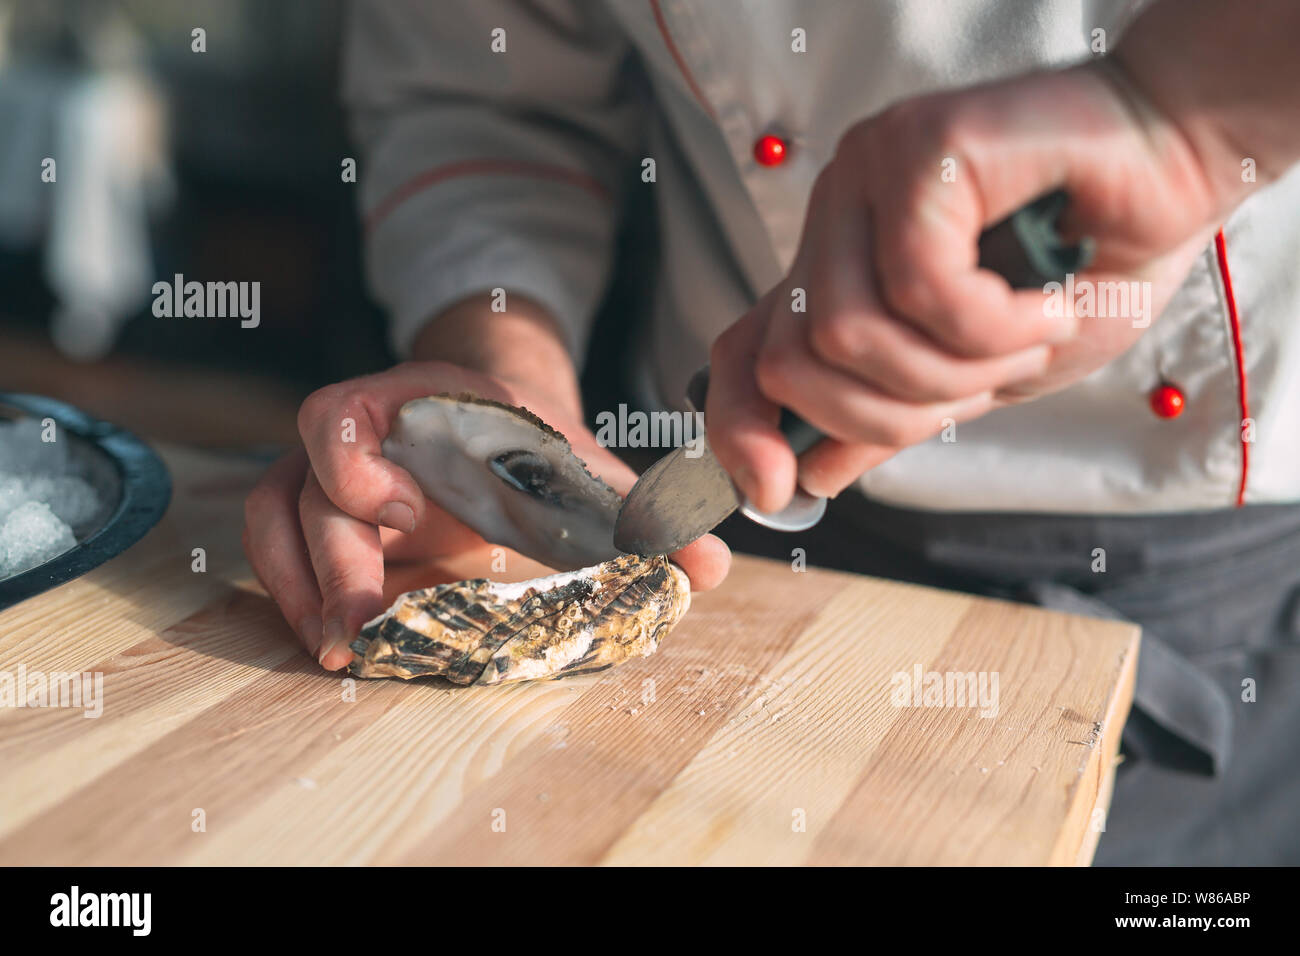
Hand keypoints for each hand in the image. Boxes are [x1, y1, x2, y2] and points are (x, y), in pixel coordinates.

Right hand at [244, 347, 730, 671]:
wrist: (487, 423)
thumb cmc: (526, 444)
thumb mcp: (577, 466)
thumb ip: (636, 510)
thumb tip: (710, 566)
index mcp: (417, 404)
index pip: (345, 411)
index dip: (353, 460)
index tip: (400, 512)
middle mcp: (357, 437)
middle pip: (306, 485)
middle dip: (331, 560)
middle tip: (361, 628)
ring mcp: (327, 478)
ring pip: (274, 520)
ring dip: (298, 589)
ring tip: (338, 651)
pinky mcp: (319, 523)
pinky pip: (278, 552)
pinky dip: (296, 598)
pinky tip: (335, 643)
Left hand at [707, 60, 1225, 514]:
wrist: (1182, 165)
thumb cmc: (1091, 264)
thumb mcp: (982, 373)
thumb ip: (895, 413)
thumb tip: (814, 472)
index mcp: (842, 269)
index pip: (744, 352)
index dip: (740, 429)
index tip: (777, 492)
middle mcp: (837, 218)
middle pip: (790, 364)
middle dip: (894, 412)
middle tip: (986, 385)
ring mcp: (867, 176)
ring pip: (845, 334)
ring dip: (952, 372)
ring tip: (1027, 333)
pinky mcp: (917, 147)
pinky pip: (917, 287)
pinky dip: (991, 326)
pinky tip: (1042, 301)